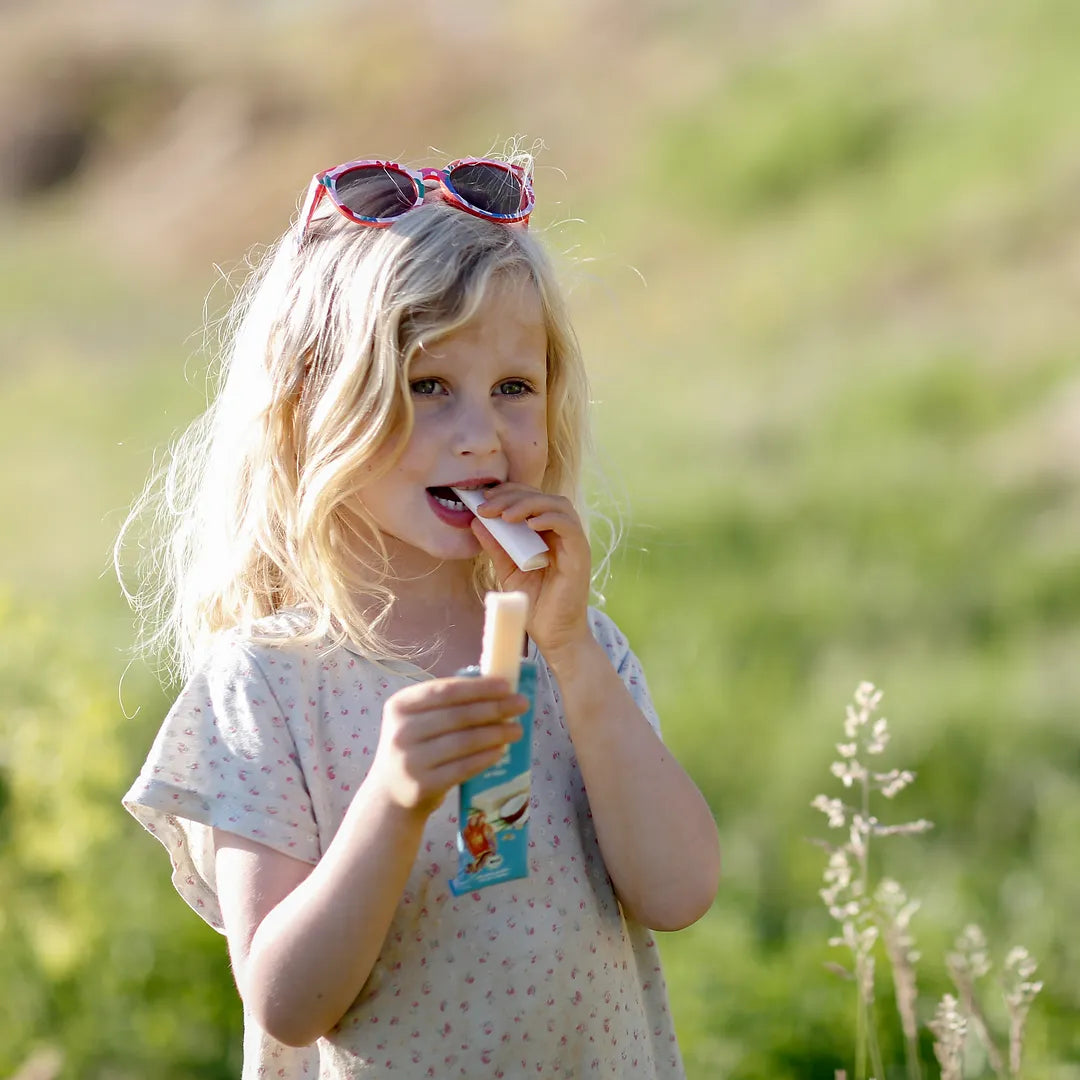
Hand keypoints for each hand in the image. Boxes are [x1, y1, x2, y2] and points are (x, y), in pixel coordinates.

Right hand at [367, 677, 526, 816]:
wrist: (390, 795)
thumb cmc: (415, 749)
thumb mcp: (418, 721)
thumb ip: (447, 705)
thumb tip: (498, 690)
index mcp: (400, 705)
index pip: (445, 691)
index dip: (479, 687)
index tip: (506, 685)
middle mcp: (400, 731)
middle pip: (458, 715)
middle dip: (495, 708)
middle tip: (521, 704)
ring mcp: (410, 760)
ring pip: (464, 741)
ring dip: (496, 733)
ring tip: (517, 729)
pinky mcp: (422, 786)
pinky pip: (462, 768)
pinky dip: (485, 757)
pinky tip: (500, 750)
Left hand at [470, 482, 591, 661]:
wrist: (553, 634)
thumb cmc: (534, 604)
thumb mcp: (507, 570)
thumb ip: (496, 546)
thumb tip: (476, 521)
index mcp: (546, 533)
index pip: (530, 498)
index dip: (507, 493)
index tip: (482, 499)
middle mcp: (561, 533)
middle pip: (542, 497)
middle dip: (512, 496)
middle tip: (487, 506)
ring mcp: (572, 543)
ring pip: (557, 505)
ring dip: (528, 504)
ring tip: (505, 515)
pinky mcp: (579, 555)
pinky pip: (569, 527)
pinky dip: (549, 519)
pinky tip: (529, 525)